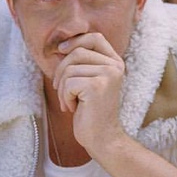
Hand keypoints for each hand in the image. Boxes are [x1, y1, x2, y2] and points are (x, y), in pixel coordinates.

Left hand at [51, 32, 126, 155]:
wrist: (102, 138)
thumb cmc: (91, 112)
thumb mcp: (89, 82)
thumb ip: (84, 64)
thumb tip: (62, 46)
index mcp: (115, 63)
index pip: (95, 38)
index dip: (75, 41)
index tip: (61, 50)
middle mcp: (115, 66)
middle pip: (77, 52)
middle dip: (61, 71)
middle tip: (61, 90)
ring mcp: (107, 75)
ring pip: (70, 69)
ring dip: (62, 88)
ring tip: (70, 102)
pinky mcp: (97, 86)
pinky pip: (68, 84)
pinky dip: (65, 98)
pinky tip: (73, 108)